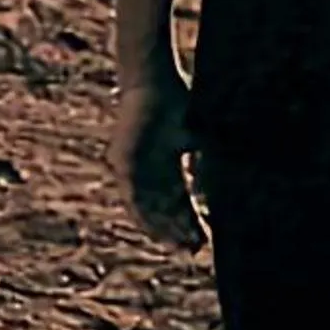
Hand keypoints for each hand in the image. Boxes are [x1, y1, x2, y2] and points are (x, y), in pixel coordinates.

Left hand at [112, 71, 202, 250]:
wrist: (151, 80)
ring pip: (146, 206)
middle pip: (161, 209)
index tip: (203, 241)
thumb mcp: (194, 138)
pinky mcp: (120, 161)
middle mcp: (146, 171)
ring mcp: (131, 168)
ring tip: (178, 241)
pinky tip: (156, 223)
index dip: (189, 222)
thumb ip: (201, 166)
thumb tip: (210, 195)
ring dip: (162, 226)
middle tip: (191, 249)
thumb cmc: (176, 102)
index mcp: (166, 165)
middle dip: (177, 230)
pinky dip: (143, 209)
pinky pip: (130, 192)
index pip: (177, 201)